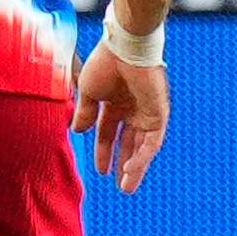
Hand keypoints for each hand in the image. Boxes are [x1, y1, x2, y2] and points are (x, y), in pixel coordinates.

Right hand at [76, 42, 169, 191]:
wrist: (125, 48)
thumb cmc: (106, 63)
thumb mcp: (89, 93)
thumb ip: (85, 113)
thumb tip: (78, 131)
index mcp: (115, 103)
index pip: (109, 133)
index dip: (103, 151)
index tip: (99, 170)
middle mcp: (133, 109)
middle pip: (129, 144)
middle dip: (124, 165)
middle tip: (122, 186)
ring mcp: (147, 112)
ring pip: (143, 147)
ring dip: (135, 167)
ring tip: (127, 186)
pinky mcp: (158, 114)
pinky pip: (152, 141)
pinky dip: (142, 156)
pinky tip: (131, 168)